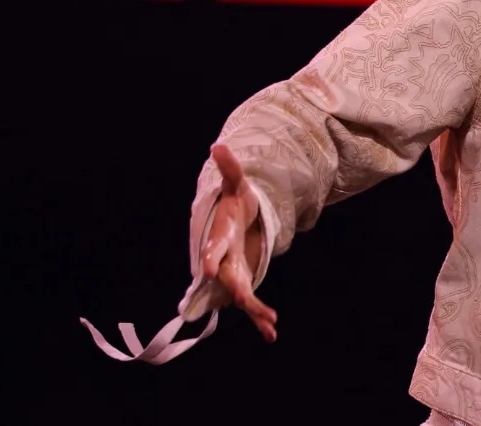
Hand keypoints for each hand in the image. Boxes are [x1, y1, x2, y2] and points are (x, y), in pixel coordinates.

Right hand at [200, 143, 277, 341]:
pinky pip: (251, 302)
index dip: (211, 257)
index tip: (209, 269)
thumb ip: (230, 169)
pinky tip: (271, 334)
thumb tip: (218, 146)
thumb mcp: (236, 184)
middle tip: (245, 298)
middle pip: (227, 277)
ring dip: (254, 309)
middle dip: (235, 288)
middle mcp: (223, 260)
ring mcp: (233, 273)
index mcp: (220, 236)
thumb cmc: (235, 203)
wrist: (232, 223)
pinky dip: (259, 318)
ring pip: (241, 295)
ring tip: (271, 324)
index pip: (213, 247)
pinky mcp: (244, 282)